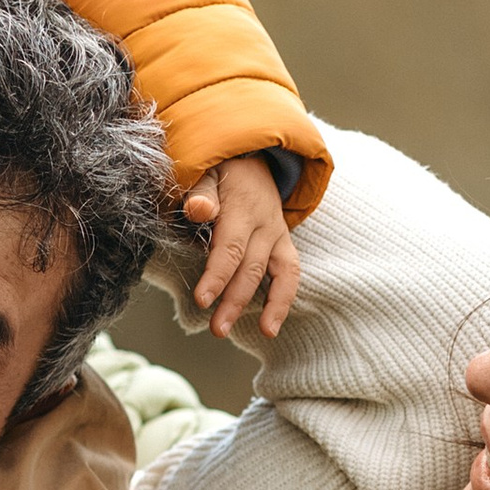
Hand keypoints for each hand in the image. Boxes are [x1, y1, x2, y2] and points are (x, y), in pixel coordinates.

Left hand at [185, 152, 300, 339]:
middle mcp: (265, 223)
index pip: (230, 247)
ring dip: (269, 306)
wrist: (250, 156)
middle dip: (235, 300)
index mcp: (242, 206)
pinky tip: (271, 326)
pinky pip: (290, 274)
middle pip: (252, 267)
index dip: (217, 275)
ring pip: (278, 273)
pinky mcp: (284, 245)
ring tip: (263, 333)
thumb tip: (198, 210)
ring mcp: (278, 234)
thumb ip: (200, 191)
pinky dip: (284, 300)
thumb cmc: (218, 170)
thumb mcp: (205, 171)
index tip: (202, 300)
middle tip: (217, 329)